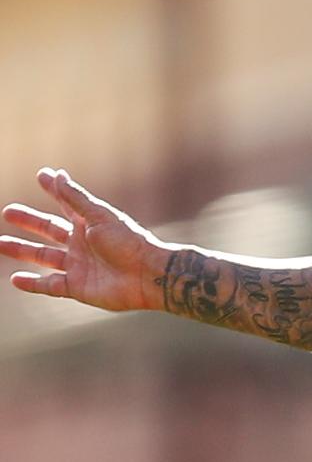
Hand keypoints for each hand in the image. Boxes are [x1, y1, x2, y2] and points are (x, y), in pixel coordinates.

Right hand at [0, 168, 170, 310]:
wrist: (147, 275)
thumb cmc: (128, 241)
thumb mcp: (99, 216)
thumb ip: (75, 198)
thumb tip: (55, 174)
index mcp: (90, 224)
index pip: (66, 204)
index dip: (54, 191)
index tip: (41, 176)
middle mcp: (82, 244)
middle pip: (50, 230)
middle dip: (30, 222)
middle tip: (8, 212)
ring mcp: (79, 266)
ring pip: (44, 257)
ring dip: (23, 250)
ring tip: (0, 243)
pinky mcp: (78, 287)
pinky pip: (49, 285)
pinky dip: (32, 283)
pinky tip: (14, 279)